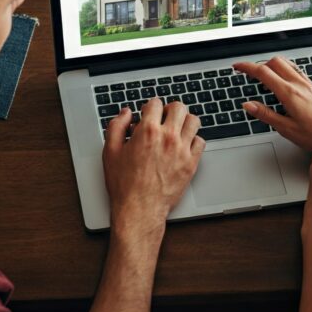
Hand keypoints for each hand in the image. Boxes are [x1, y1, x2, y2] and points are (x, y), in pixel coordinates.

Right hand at [103, 99, 205, 239]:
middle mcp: (168, 137)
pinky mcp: (191, 163)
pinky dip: (193, 140)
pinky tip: (183, 145)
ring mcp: (182, 150)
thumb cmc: (124, 184)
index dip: (150, 107)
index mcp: (148, 132)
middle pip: (179, 107)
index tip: (148, 113)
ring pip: (193, 121)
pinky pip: (200, 142)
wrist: (139, 209)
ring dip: (184, 121)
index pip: (156, 103)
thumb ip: (116, 127)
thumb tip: (125, 113)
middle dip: (170, 109)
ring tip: (176, 128)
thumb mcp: (110, 152)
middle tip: (164, 117)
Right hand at [233, 56, 311, 154]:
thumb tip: (248, 105)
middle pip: (274, 62)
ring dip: (270, 65)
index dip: (247, 67)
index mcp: (289, 93)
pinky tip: (280, 79)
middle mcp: (298, 84)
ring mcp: (306, 84)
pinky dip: (282, 69)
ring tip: (261, 76)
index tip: (237, 67)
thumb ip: (265, 114)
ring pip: (285, 63)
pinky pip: (294, 69)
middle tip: (247, 73)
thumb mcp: (286, 129)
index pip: (263, 72)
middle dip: (258, 64)